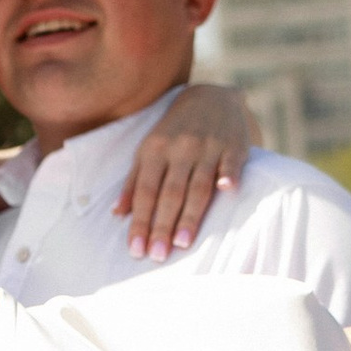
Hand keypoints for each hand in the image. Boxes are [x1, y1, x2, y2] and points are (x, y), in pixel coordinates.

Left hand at [116, 80, 255, 258]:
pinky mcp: (233, 145)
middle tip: (157, 255)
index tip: (136, 249)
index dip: (140, 221)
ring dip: (190, 213)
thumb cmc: (174, 131)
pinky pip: (231, 163)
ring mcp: (207, 147)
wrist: (210, 95)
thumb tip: (117, 214)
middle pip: (169, 193)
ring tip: (182, 242)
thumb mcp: (149, 150)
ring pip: (198, 184)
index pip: (145, 191)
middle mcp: (179, 149)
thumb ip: (133, 181)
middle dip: (162, 225)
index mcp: (154, 151)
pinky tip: (228, 190)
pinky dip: (229, 175)